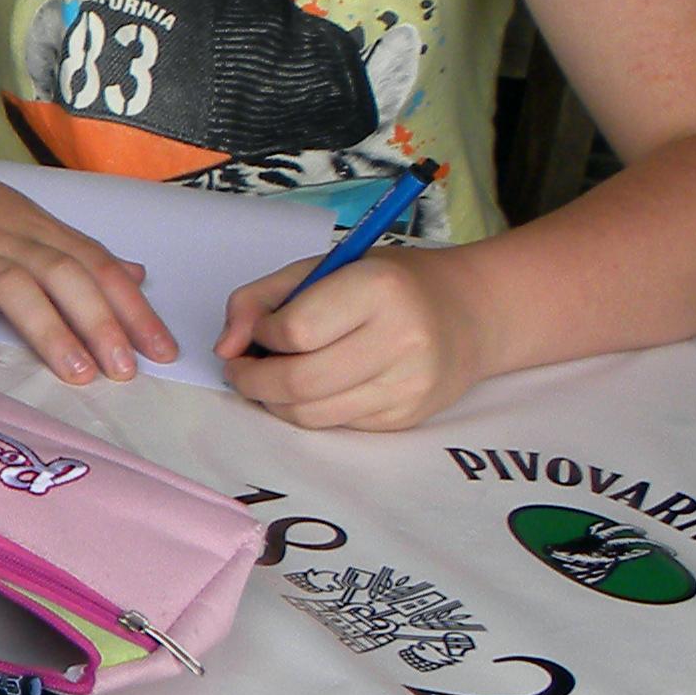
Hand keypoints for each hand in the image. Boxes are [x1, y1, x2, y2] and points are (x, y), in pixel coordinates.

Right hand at [0, 153, 179, 384]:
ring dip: (48, 329)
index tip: (162, 351)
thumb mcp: (26, 220)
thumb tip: (134, 276)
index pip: (97, 267)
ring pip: (15, 287)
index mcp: (40, 231)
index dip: (133, 308)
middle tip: (125, 370)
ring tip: (74, 373)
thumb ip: (77, 253)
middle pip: (65, 276)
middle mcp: (11, 240)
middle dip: (100, 323)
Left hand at [221, 248, 487, 429]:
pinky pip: (334, 425)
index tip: (261, 329)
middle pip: (297, 382)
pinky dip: (308, 410)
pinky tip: (312, 387)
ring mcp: (407, 385)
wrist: (470, 313)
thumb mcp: (323, 268)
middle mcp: (401, 340)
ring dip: (272, 402)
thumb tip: (225, 347)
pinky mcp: (406, 417)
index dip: (262, 334)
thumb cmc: (387, 284)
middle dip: (252, 381)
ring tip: (269, 379)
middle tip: (240, 369)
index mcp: (378, 289)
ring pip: (310, 415)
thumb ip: (260, 299)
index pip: (295, 331)